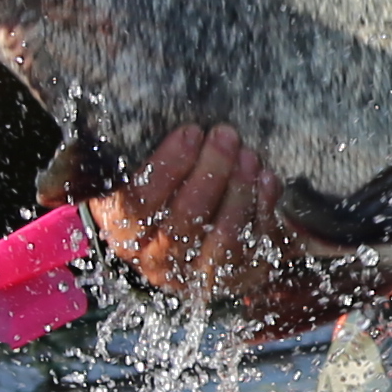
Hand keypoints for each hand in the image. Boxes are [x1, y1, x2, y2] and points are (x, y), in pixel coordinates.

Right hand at [92, 118, 306, 309]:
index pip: (139, 204)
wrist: (192, 240)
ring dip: (238, 194)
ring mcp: (199, 276)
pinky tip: (267, 180)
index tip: (191, 132)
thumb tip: (157, 112)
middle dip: (210, 174)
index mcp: (124, 232)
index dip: (167, 167)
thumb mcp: (139, 176)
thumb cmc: (162, 193)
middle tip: (226, 135)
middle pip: (183, 222)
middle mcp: (157, 261)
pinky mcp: (238, 278)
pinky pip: (254, 248)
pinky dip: (263, 211)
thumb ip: (143, 157)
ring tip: (249, 156)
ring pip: (221, 240)